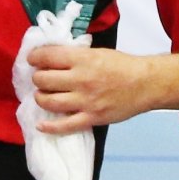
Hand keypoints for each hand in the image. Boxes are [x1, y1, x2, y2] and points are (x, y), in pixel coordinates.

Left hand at [28, 43, 157, 133]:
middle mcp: (81, 79)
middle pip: (43, 80)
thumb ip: (75, 56)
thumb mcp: (97, 52)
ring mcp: (85, 101)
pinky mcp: (91, 118)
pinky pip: (64, 126)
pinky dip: (49, 127)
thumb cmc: (122, 65)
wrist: (145, 84)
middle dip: (37, 78)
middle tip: (40, 78)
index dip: (34, 57)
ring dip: (40, 98)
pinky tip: (41, 125)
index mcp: (82, 59)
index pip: (47, 57)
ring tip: (42, 96)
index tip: (32, 59)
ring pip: (49, 102)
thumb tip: (51, 57)